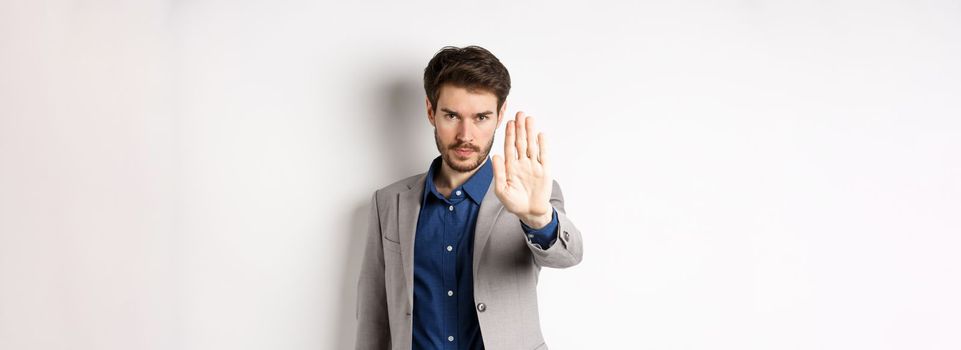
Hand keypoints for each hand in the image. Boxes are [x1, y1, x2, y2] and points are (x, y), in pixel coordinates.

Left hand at [491, 111, 552, 228]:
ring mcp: (534, 166)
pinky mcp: (545, 171)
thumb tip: (495, 155)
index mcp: (510, 167)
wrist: (529, 213)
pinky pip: (544, 156)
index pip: (510, 147)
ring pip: (532, 146)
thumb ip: (497, 173)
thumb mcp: (501, 189)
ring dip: (531, 132)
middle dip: (520, 128)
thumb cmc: (514, 203)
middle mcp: (522, 163)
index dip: (509, 135)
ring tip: (529, 119)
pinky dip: (543, 145)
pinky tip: (541, 134)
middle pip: (521, 142)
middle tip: (520, 114)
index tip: (508, 122)